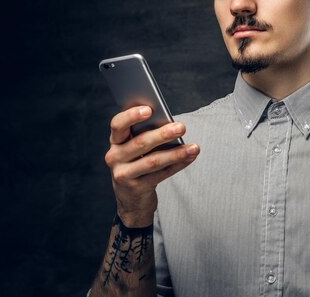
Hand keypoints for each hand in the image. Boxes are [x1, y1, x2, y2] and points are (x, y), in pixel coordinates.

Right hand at [105, 105, 199, 226]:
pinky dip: (178, 165)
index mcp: (115, 141)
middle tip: (181, 127)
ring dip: (176, 153)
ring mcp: (123, 174)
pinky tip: (190, 157)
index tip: (150, 109)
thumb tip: (171, 124)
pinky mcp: (136, 188)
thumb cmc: (137, 163)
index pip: (118, 124)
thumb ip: (146, 135)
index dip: (131, 116)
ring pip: (153, 161)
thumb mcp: (135, 149)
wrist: (131, 199)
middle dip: (163, 134)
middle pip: (140, 143)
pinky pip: (161, 174)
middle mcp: (114, 157)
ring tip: (194, 147)